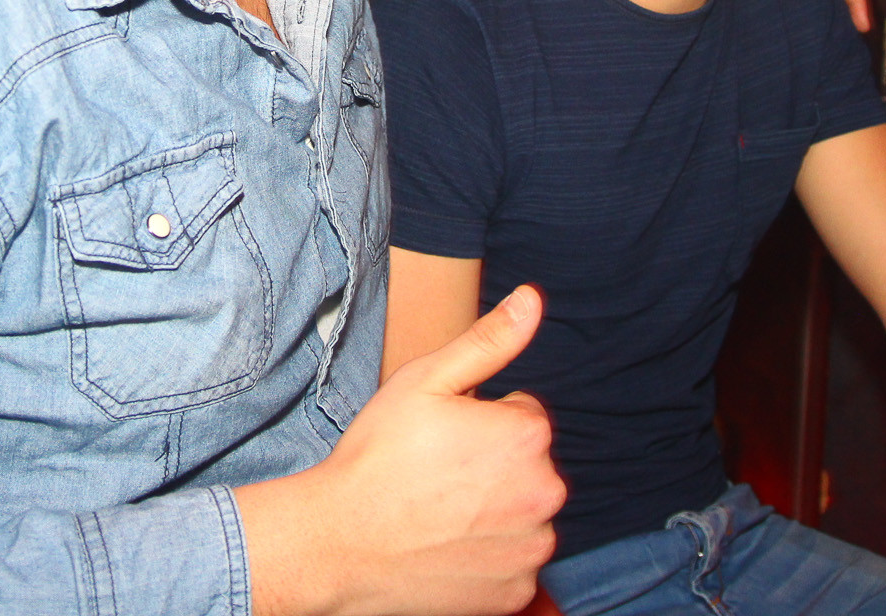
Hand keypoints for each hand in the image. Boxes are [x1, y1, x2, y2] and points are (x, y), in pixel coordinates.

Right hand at [237, 284, 565, 615]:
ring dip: (495, 510)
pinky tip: (447, 547)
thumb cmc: (378, 456)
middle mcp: (546, 493)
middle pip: (529, 465)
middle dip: (495, 464)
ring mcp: (532, 548)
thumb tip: (533, 298)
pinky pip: (514, 561)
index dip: (481, 420)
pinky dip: (489, 555)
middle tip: (438, 474)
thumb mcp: (426, 380)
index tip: (444, 437)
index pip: (524, 414)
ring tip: (439, 512)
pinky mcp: (516, 593)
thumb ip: (489, 339)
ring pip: (524, 513)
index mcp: (529, 435)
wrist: (339, 545)